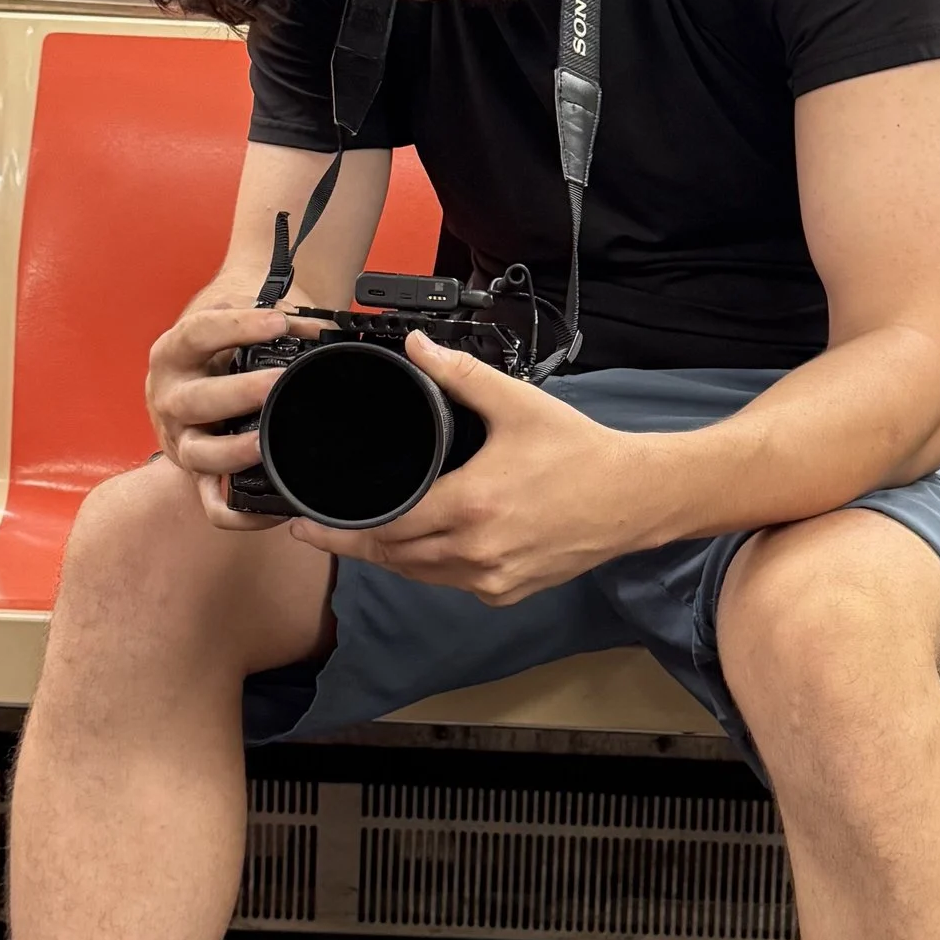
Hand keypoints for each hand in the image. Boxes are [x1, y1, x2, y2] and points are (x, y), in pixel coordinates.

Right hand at [144, 296, 321, 527]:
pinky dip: (240, 513)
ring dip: (233, 452)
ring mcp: (181, 441)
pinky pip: (213, 504)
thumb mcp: (236, 321)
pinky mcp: (197, 476)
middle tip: (276, 383)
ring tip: (265, 443)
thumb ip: (276, 319)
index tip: (278, 322)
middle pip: (194, 401)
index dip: (236, 326)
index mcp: (174, 354)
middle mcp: (170, 399)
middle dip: (238, 393)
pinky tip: (275, 508)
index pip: (196, 334)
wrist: (194, 369)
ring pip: (198, 456)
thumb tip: (322, 329)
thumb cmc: (221, 344)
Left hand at [286, 337, 663, 602]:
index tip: (304, 524)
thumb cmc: (581, 452)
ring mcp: (492, 579)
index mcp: (469, 507)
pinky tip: (421, 546)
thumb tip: (417, 347)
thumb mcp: (516, 404)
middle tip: (319, 530)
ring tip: (361, 536)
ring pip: (419, 575)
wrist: (635, 498)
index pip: (383, 527)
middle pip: (392, 557)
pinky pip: (452, 583)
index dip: (336, 529)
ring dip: (389, 558)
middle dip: (353, 544)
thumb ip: (460, 375)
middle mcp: (476, 553)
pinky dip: (431, 567)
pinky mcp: (509, 592)